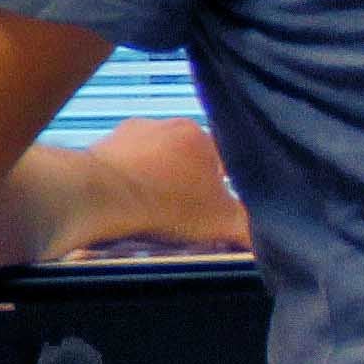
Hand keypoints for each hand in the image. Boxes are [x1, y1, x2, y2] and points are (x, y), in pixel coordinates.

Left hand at [49, 117, 247, 254]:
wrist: (98, 197)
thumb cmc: (164, 204)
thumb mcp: (223, 222)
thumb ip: (249, 227)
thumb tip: (266, 239)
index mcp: (199, 134)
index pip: (224, 160)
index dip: (222, 190)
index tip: (214, 212)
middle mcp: (163, 125)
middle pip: (186, 161)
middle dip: (187, 188)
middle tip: (183, 217)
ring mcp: (126, 134)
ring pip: (152, 163)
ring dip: (154, 186)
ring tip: (152, 214)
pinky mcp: (97, 149)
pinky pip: (120, 169)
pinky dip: (125, 186)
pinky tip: (125, 206)